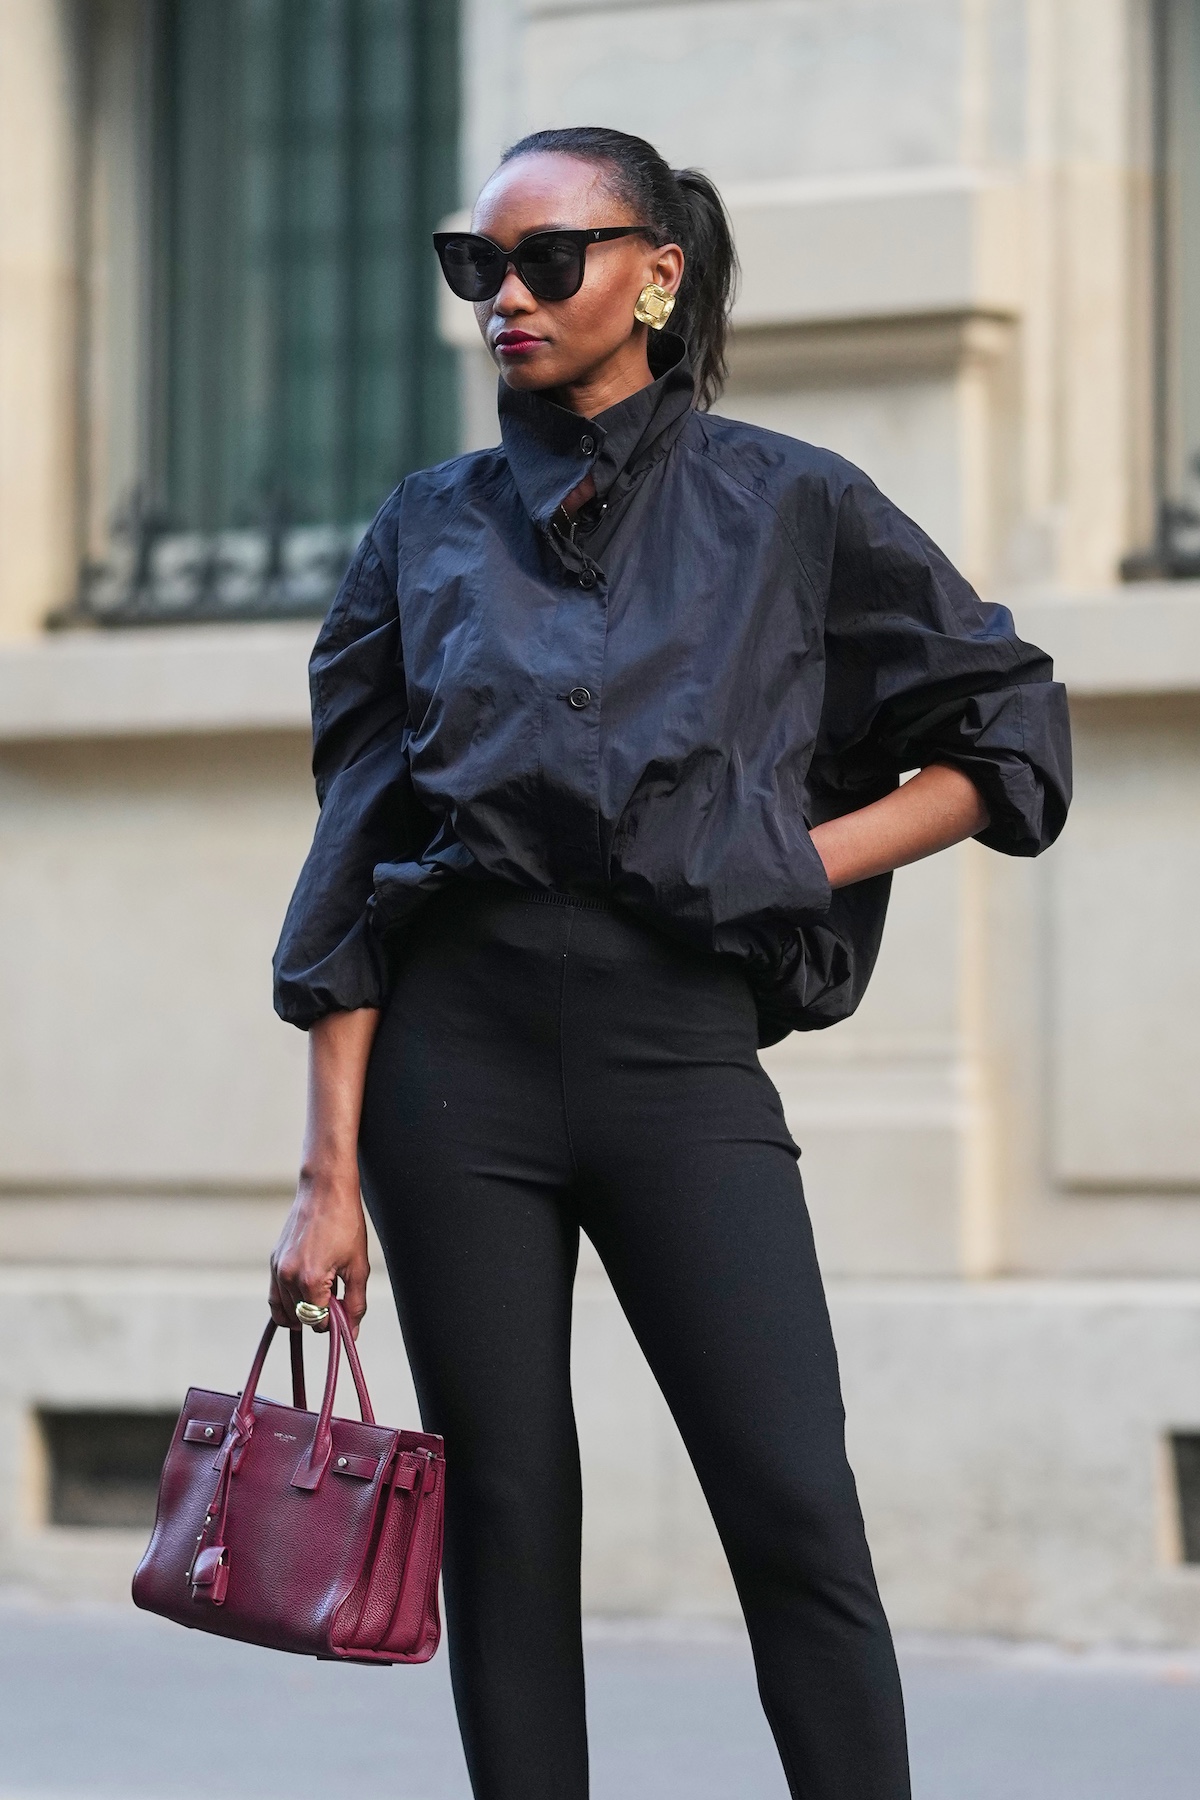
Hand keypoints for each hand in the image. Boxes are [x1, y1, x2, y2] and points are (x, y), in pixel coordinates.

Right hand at [269, 1163, 369, 1337]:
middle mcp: (288, 1277)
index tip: (344, 1306)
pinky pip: (274, 1296)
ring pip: (285, 1311)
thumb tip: (351, 1332)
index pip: (318, 1322)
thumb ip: (355, 1303)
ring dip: (303, 1311)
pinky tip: (304, 1297)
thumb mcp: (358, 1266)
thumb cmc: (346, 1224)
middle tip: (337, 1297)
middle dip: (320, 1315)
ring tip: (323, 1295)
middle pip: (301, 1318)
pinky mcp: (273, 1261)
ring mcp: (277, 1269)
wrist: (325, 1190)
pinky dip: (287, 1304)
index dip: (334, 1320)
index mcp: (310, 1280)